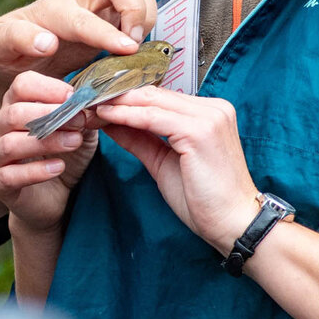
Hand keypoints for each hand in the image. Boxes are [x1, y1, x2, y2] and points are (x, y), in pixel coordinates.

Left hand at [0, 0, 157, 94]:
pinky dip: (148, 23)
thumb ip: (17, 39)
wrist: (10, 54)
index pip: (83, 17)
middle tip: (135, 44)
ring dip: (146, 12)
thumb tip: (48, 42)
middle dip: (135, 6)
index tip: (127, 49)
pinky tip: (142, 50)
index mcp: (52, 11)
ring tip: (139, 46)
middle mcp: (79, 3)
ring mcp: (98, 10)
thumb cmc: (3, 49)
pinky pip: (139, 9)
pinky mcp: (110, 21)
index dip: (106, 32)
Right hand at [0, 71, 98, 232]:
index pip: (21, 85)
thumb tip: (96, 102)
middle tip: (80, 122)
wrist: (54, 198)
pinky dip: (37, 171)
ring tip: (74, 142)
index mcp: (14, 106)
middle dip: (50, 115)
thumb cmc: (62, 157)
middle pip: (15, 112)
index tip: (74, 98)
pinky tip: (59, 167)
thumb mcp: (78, 132)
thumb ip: (82, 117)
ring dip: (46, 141)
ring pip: (11, 143)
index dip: (48, 88)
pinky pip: (11, 175)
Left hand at [95, 86, 259, 250]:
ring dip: (115, 103)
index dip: (124, 97)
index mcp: (209, 112)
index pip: (158, 95)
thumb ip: (139, 138)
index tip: (94, 101)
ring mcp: (208, 116)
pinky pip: (153, 117)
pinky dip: (126, 115)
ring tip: (87, 106)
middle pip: (152, 93)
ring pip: (150, 101)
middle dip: (115, 96)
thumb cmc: (204, 199)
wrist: (234, 225)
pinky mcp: (200, 130)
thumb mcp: (163, 162)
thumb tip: (110, 121)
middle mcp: (212, 108)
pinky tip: (104, 116)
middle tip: (83, 100)